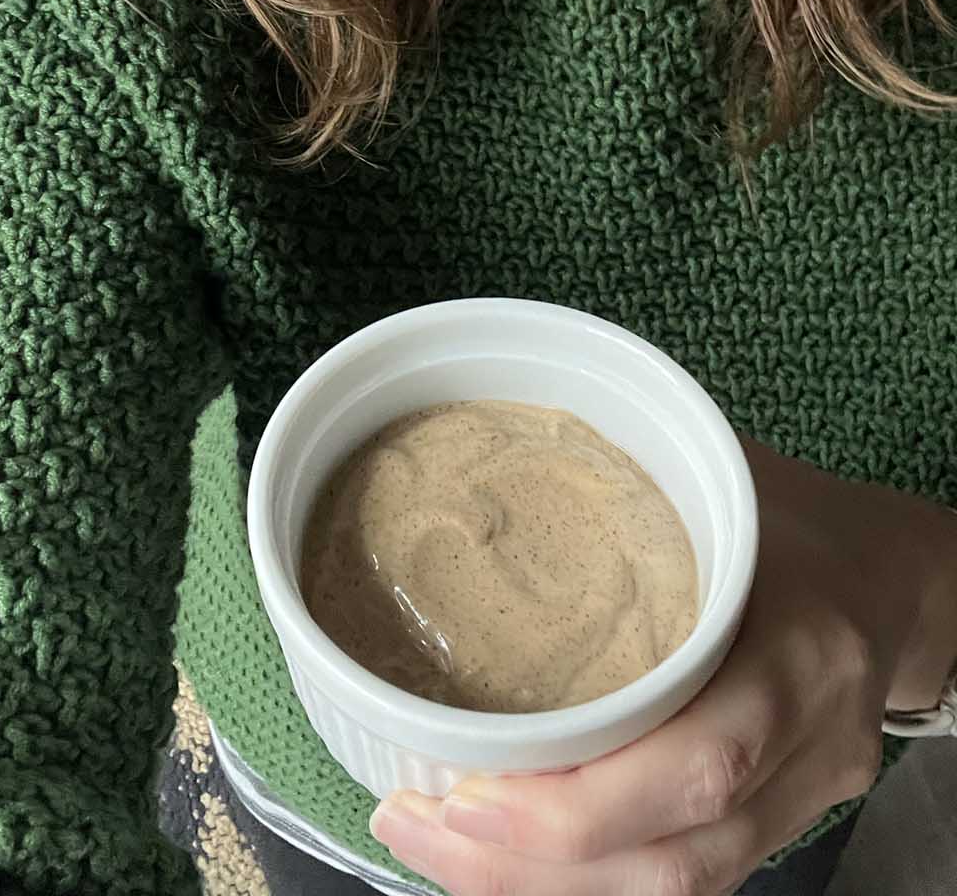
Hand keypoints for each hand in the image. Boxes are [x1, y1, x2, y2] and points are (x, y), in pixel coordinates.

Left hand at [369, 436, 956, 895]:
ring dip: (546, 888)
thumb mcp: (724, 476)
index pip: (702, 760)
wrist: (889, 578)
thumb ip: (624, 481)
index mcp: (798, 645)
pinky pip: (689, 878)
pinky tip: (509, 859)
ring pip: (679, 886)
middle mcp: (810, 740)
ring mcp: (805, 795)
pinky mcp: (785, 822)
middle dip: (532, 863)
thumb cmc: (792, 516)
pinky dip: (591, 881)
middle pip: (678, 854)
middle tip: (415, 826)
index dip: (579, 804)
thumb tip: (480, 453)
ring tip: (437, 847)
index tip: (463, 792)